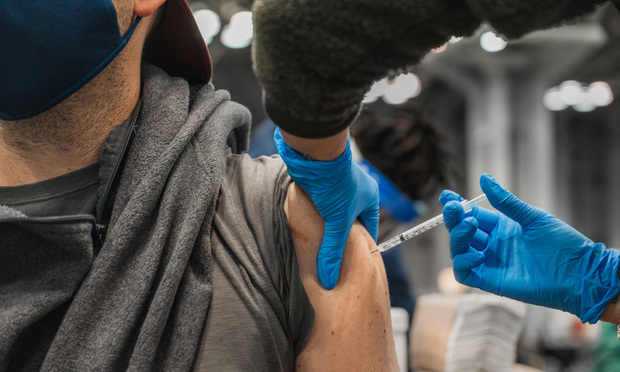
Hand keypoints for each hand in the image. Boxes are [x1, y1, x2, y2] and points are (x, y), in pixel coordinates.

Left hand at [275, 128, 378, 288]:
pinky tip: (307, 225)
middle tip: (333, 255)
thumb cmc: (334, 185)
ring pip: (333, 211)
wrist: (314, 154)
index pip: (369, 227)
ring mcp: (338, 184)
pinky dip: (315, 213)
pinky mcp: (321, 180)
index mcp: (370, 197)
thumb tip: (329, 279)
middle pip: (350, 219)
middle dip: (341, 235)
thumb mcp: (336, 222)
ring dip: (326, 224)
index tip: (352, 261)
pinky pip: (320, 202)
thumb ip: (332, 250)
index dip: (361, 244)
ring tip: (318, 243)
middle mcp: (357, 189)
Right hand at [440, 173, 619, 322]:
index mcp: (501, 227)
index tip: (447, 195)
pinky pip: (464, 274)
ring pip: (458, 251)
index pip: (471, 215)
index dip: (457, 206)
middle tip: (455, 208)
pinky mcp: (491, 281)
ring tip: (471, 225)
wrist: (579, 274)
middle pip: (461, 232)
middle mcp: (492, 244)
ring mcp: (490, 263)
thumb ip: (506, 201)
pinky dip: (463, 262)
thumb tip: (483, 178)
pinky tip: (478, 254)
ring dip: (457, 237)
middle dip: (454, 219)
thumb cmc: (562, 244)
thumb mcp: (533, 217)